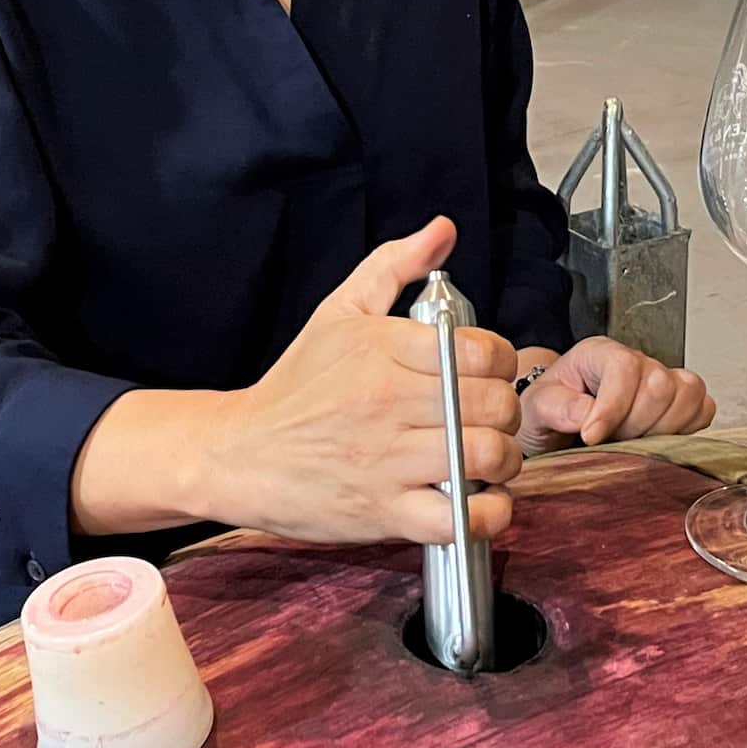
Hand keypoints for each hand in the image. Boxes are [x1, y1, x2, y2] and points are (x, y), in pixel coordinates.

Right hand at [227, 218, 523, 545]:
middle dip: (506, 412)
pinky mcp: (384, 511)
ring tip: (486, 458)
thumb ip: (395, 265)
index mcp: (384, 349)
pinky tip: (479, 502)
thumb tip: (442, 230)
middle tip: (490, 417)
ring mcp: (388, 460)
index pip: (483, 350)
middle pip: (494, 404)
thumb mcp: (339, 310)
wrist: (240, 453)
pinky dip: (485, 515)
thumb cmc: (296, 385)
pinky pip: (460, 517)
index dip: (499, 362)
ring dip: (503, 461)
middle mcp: (389, 401)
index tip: (486, 373)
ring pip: (486, 456)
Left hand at [516, 338, 714, 458]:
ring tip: (632, 442)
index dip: (612, 407)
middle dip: (635, 424)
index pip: (623, 367)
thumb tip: (588, 416)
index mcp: (599, 354)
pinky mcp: (681, 403)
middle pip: (660, 384)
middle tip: (611, 441)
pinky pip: (704, 410)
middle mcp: (636, 362)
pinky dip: (686, 432)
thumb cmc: (550, 413)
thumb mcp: (537, 409)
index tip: (591, 437)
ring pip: (688, 394)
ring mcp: (663, 380)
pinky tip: (656, 442)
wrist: (558, 428)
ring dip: (661, 430)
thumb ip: (558, 408)